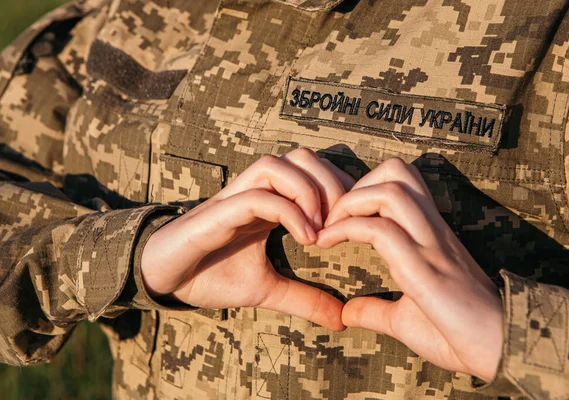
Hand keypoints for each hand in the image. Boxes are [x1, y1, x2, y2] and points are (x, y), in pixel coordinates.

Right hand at [141, 149, 354, 330]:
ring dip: (311, 192)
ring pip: (280, 164)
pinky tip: (306, 239)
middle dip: (333, 183)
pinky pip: (258, 195)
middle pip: (303, 155)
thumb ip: (303, 297)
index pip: (315, 169)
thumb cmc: (212, 275)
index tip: (355, 225)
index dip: (342, 188)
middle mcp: (257, 190)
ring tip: (323, 231)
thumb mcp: (267, 289)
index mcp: (272, 201)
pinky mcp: (219, 211)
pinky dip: (288, 211)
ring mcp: (236, 197)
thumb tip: (341, 319)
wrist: (164, 279)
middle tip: (344, 224)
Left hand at [317, 158, 502, 379]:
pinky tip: (326, 245)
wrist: (502, 350)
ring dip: (348, 202)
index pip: (400, 182)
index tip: (336, 219)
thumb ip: (377, 310)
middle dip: (355, 184)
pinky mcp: (423, 268)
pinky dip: (345, 229)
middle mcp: (430, 229)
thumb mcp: (406, 320)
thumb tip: (346, 313)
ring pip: (389, 191)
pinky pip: (381, 230)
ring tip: (326, 229)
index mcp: (428, 234)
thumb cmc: (458, 335)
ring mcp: (428, 245)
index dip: (362, 189)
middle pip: (396, 171)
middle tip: (329, 218)